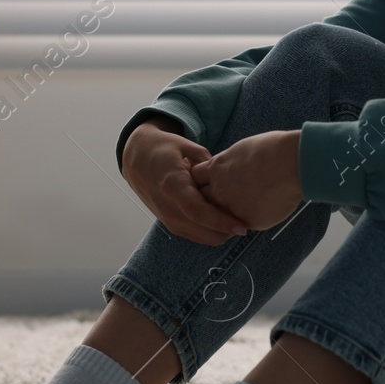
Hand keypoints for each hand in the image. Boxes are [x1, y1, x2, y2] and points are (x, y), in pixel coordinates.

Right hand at [120, 120, 250, 245]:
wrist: (137, 158)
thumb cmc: (164, 149)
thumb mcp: (187, 147)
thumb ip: (208, 164)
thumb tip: (230, 177)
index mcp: (172, 185)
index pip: (198, 212)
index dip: (221, 222)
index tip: (242, 226)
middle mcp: (167, 206)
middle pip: (200, 229)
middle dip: (225, 232)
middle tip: (248, 223)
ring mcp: (165, 217)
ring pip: (197, 236)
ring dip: (219, 234)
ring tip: (238, 224)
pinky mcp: (167, 222)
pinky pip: (192, 235)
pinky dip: (209, 234)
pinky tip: (224, 225)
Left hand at [189, 130, 303, 232]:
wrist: (290, 163)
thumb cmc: (272, 150)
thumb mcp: (242, 150)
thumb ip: (230, 163)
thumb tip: (230, 170)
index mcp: (217, 168)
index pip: (196, 177)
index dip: (203, 179)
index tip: (211, 179)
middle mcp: (219, 190)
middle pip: (201, 200)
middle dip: (206, 201)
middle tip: (220, 199)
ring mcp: (231, 208)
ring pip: (217, 219)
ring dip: (222, 217)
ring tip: (237, 212)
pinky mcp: (247, 222)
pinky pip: (240, 226)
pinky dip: (245, 222)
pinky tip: (259, 212)